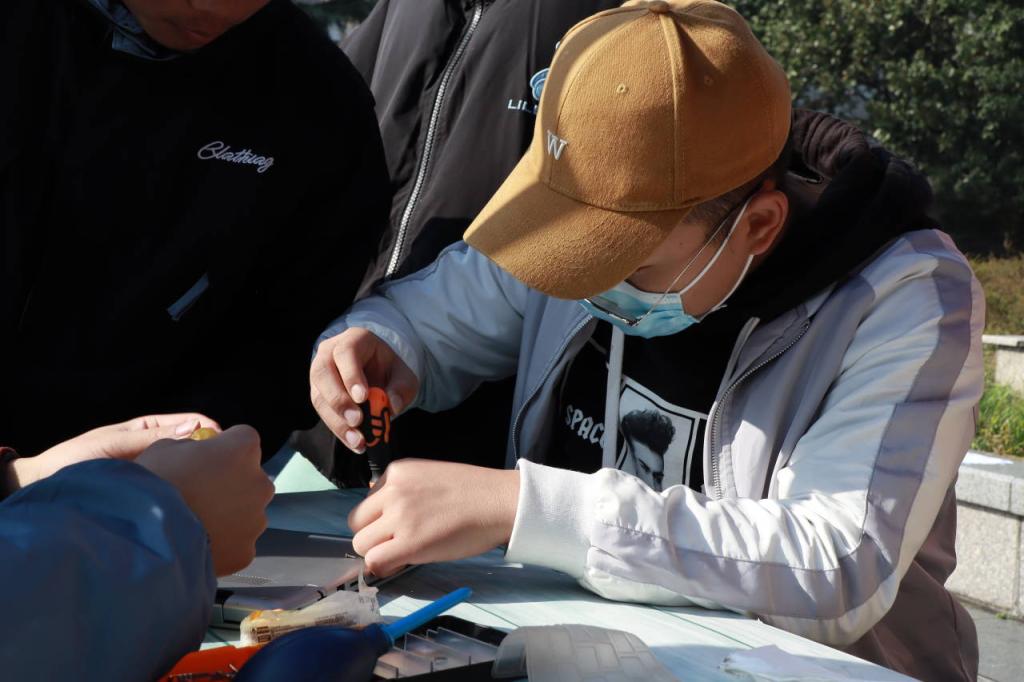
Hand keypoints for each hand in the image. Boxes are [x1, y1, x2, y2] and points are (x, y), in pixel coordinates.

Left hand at [6, 413, 219, 491]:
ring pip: (188, 472)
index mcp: (148, 430)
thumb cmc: (73, 460)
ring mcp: (155, 474)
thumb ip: (153, 437)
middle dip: (212, 454)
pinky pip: (175, 493)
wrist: (46, 488)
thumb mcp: (115, 442)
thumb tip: (194, 428)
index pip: (191, 423)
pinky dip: (187, 495)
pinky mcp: (151, 496)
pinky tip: (195, 503)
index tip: (224, 442)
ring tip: (214, 486)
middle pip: (195, 449)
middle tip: (226, 466)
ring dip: (201, 477)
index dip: (210, 430)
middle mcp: (156, 451)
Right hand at [137, 425, 273, 575]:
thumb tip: (198, 453)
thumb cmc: (154, 486)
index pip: (244, 439)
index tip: (207, 459)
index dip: (224, 448)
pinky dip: (223, 544)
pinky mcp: (246, 551)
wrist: (145, 538)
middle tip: (200, 495)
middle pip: (251, 479)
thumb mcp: (166, 448)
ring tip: (196, 524)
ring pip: (248, 513)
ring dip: (229, 515)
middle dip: (231, 484)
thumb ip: (193, 447)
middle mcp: (260, 482)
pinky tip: (198, 545)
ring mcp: (257, 520)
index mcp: (243, 449)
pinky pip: (238, 543)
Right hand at [310, 327, 418, 452]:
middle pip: (322, 373)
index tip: (362, 397)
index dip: (351, 375)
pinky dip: (339, 430)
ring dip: (337, 422)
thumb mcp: (403, 375)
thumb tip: (391, 405)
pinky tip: (355, 443)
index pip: (346, 353)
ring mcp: (319, 373)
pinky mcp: (318, 394)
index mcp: (353, 340)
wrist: (378, 373)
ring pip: (319, 397)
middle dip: (339, 400)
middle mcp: (329, 353)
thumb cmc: (389, 370)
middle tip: (357, 421)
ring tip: (358, 440)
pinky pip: (323, 413)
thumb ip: (401, 388)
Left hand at [348, 459, 519, 576]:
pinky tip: (401, 564)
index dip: (378, 520)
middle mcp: (393, 491)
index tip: (397, 527)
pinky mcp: (410, 543)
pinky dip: (382, 567)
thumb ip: (403, 490)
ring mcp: (400, 516)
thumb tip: (382, 513)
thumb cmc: (474, 491)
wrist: (500, 501)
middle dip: (373, 536)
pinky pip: (375, 561)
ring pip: (361, 544)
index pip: (367, 502)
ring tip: (404, 553)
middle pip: (357, 523)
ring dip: (378, 552)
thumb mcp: (429, 476)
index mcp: (397, 472)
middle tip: (397, 543)